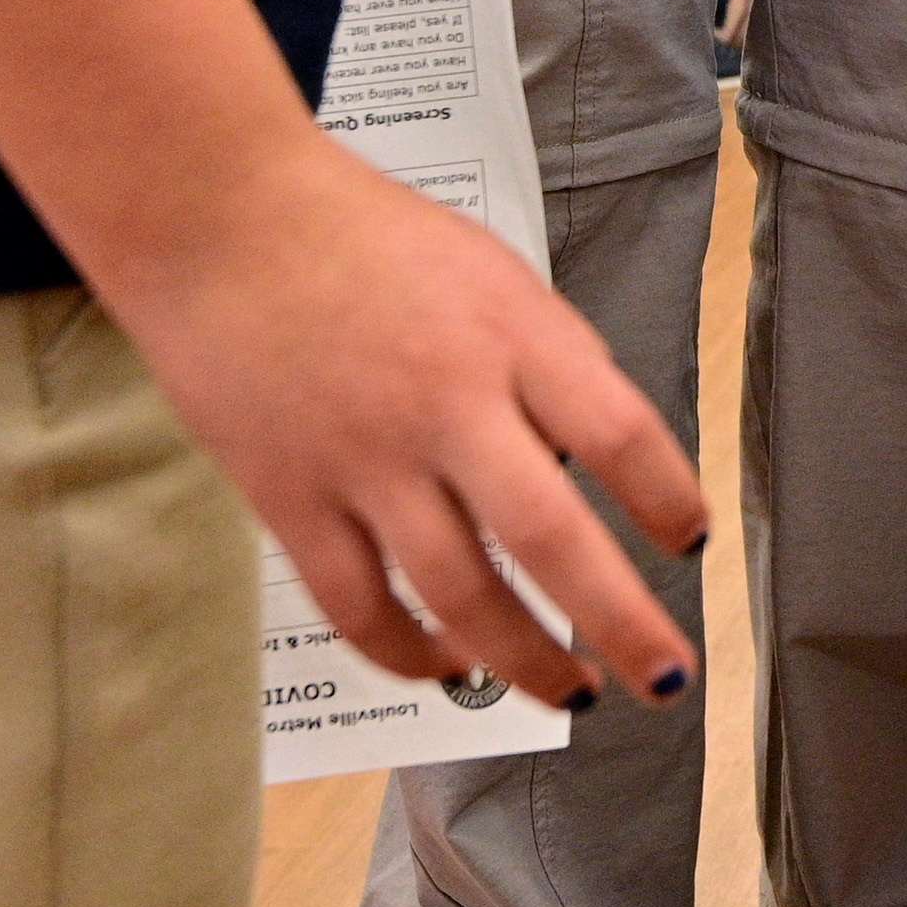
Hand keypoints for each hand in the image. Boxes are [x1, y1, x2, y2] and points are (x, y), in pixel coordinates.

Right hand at [112, 142, 708, 707]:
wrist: (217, 216)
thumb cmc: (361, 237)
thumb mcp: (488, 271)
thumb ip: (545, 361)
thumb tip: (595, 465)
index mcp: (509, 333)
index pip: (620, 432)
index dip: (669, 500)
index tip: (690, 542)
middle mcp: (444, 399)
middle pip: (551, 536)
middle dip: (623, 623)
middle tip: (667, 677)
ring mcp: (363, 456)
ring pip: (459, 593)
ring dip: (527, 659)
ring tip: (571, 689)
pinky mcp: (290, 496)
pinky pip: (359, 605)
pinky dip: (410, 652)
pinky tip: (449, 668)